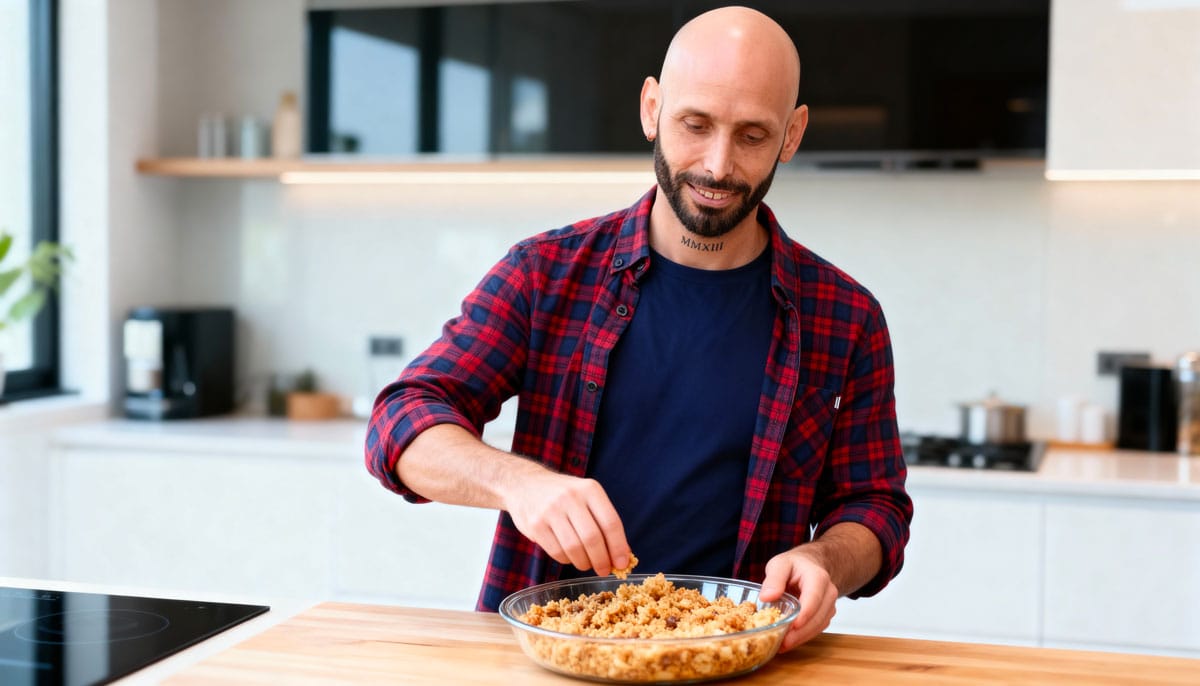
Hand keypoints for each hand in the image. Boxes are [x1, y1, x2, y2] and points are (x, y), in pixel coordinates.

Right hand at [503, 467, 630, 575]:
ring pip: (574, 549)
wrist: (525, 483)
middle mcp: (571, 497)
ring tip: (586, 563)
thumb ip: (603, 522)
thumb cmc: (564, 495)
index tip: (622, 563)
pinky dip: (566, 560)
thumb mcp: (586, 497)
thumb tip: (622, 555)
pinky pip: (557, 552)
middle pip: (593, 538)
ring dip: (584, 563)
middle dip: (601, 560)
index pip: (611, 523)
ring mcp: (550, 510)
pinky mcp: (535, 524)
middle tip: (604, 570)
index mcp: (590, 489)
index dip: (618, 547)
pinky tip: (568, 555)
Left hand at [758, 549, 838, 651]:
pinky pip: (817, 628)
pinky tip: (788, 641)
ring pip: (819, 626)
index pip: (814, 598)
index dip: (804, 614)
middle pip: (818, 617)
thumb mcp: (780, 564)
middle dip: (800, 632)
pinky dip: (803, 636)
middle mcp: (829, 592)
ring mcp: (829, 605)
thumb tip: (766, 597)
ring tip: (781, 645)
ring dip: (801, 638)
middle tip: (782, 643)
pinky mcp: (825, 615)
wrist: (809, 565)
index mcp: (818, 578)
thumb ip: (774, 579)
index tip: (792, 626)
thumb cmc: (794, 565)